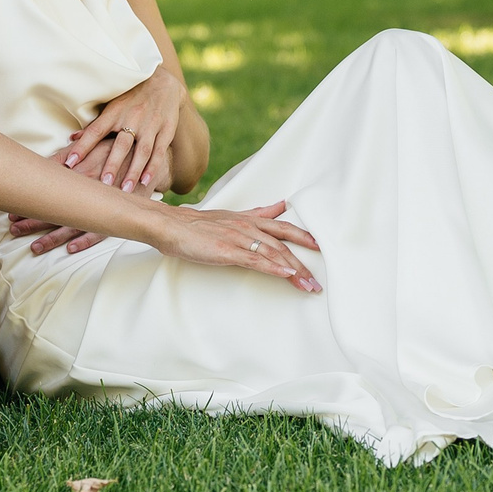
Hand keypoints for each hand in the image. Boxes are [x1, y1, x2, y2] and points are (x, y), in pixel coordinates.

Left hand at [7, 127, 139, 257]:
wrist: (151, 160)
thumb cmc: (117, 151)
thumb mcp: (93, 145)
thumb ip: (69, 153)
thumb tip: (46, 159)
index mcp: (82, 171)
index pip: (51, 188)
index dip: (31, 199)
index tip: (13, 209)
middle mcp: (91, 189)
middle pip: (58, 208)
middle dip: (34, 220)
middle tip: (14, 228)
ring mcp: (105, 204)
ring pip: (75, 224)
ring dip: (53, 236)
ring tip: (34, 246)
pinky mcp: (119, 214)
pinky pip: (101, 232)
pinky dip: (85, 240)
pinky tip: (70, 248)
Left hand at [63, 68, 187, 196]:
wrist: (163, 82)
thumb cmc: (130, 97)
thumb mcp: (112, 106)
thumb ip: (94, 124)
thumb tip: (71, 138)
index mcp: (114, 112)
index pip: (95, 131)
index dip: (82, 147)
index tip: (70, 163)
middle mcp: (132, 118)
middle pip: (121, 144)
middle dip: (112, 164)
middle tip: (104, 184)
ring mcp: (150, 124)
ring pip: (142, 151)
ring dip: (133, 171)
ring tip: (126, 190)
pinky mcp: (166, 129)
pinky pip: (159, 151)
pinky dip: (153, 167)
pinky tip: (146, 181)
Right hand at [153, 201, 320, 291]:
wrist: (171, 226)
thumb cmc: (197, 225)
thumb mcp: (232, 215)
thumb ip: (258, 213)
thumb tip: (280, 205)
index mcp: (249, 220)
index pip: (283, 227)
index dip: (304, 237)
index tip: (321, 248)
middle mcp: (248, 227)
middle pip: (284, 244)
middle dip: (303, 264)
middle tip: (317, 283)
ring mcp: (238, 238)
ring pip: (273, 254)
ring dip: (294, 271)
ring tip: (308, 286)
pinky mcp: (227, 251)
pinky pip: (255, 260)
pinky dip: (273, 267)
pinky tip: (286, 275)